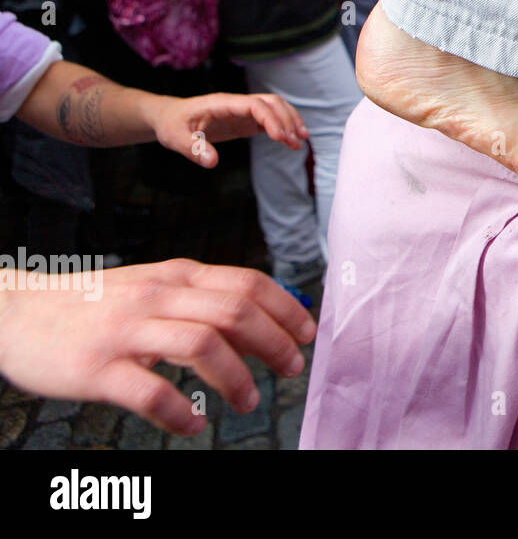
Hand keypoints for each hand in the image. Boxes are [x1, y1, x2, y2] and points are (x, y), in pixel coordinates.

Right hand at [0, 259, 316, 435]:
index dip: (286, 309)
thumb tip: (260, 319)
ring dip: (237, 378)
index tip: (307, 334)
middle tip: (291, 369)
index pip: (248, 283)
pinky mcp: (98, 368)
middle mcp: (157, 296)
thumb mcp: (153, 286)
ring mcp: (127, 330)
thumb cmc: (96, 304)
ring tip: (248, 401)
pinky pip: (151, 392)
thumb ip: (200, 297)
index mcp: (176, 275)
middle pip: (235, 312)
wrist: (17, 310)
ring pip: (203, 346)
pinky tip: (193, 423)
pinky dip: (180, 411)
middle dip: (275, 343)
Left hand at [148, 92, 308, 167]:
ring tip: (300, 141)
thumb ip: (193, 149)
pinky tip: (290, 141)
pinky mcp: (244, 120)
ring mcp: (242, 111)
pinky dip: (283, 127)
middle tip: (296, 141)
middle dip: (287, 119)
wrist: (169, 117)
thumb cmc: (172, 125)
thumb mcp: (175, 138)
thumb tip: (212, 162)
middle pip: (271, 102)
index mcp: (222, 103)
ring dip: (290, 121)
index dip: (271, 119)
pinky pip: (269, 119)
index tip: (281, 137)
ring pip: (274, 108)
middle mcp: (236, 104)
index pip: (254, 105)